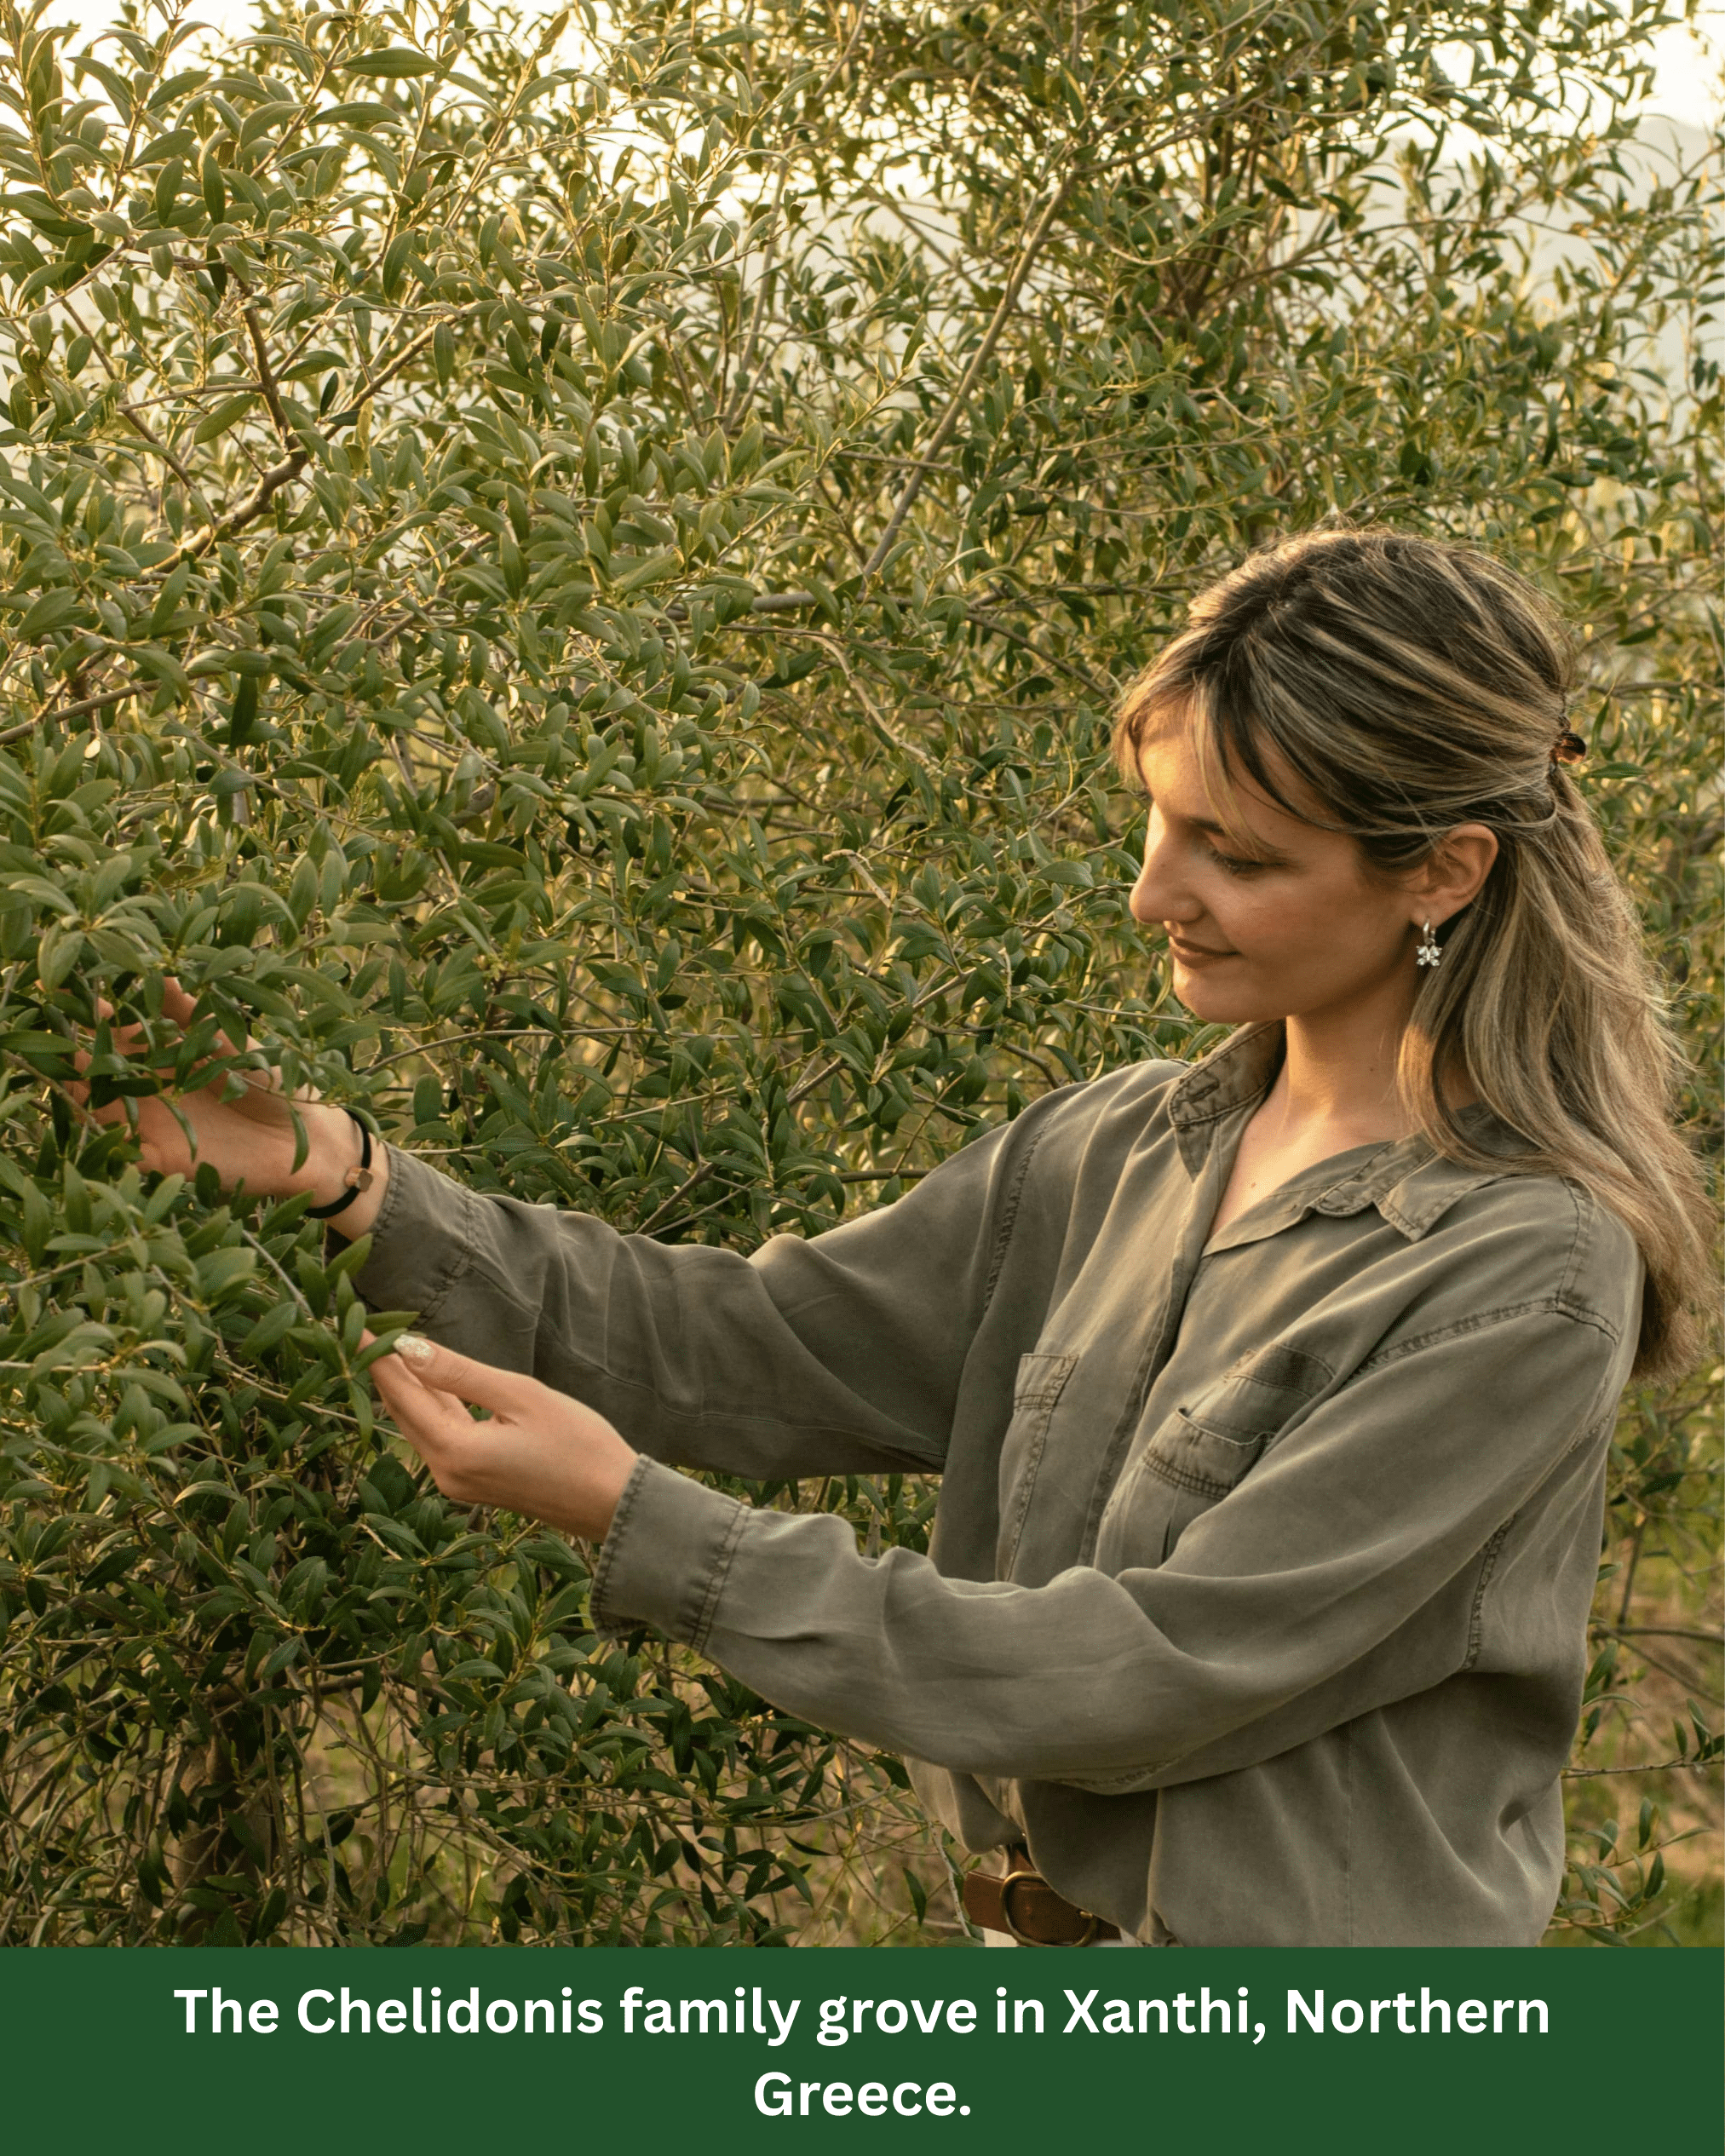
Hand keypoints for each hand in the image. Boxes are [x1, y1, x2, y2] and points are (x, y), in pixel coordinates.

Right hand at [71, 975, 386, 1232]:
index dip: (95, 1017)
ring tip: (82, 1080)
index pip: (115, 1032)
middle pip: (96, 1072)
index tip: (83, 998)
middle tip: (75, 1042)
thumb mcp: (231, 1040)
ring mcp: (151, 1124)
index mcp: (162, 1053)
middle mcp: (148, 1087)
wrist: (307, 1135)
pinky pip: (125, 1155)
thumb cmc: (273, 1078)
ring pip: (100, 1111)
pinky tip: (109, 1128)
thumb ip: (193, 1013)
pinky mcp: (163, 1159)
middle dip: (80, 1057)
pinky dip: (112, 1145)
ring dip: (87, 1099)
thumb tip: (163, 972)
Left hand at [367, 1332, 637, 1540]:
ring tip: (385, 1347)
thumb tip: (409, 1348)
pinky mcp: (473, 1482)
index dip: (376, 1356)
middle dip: (383, 1370)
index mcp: (454, 1451)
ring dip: (405, 1388)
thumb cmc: (578, 1445)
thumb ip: (461, 1373)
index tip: (352, 1324)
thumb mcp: (521, 1397)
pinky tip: (428, 1382)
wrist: (612, 1503)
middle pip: (403, 1411)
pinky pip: (439, 1437)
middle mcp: (445, 1473)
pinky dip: (430, 1407)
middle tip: (361, 1328)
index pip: (402, 1393)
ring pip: (419, 1425)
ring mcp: (458, 1482)